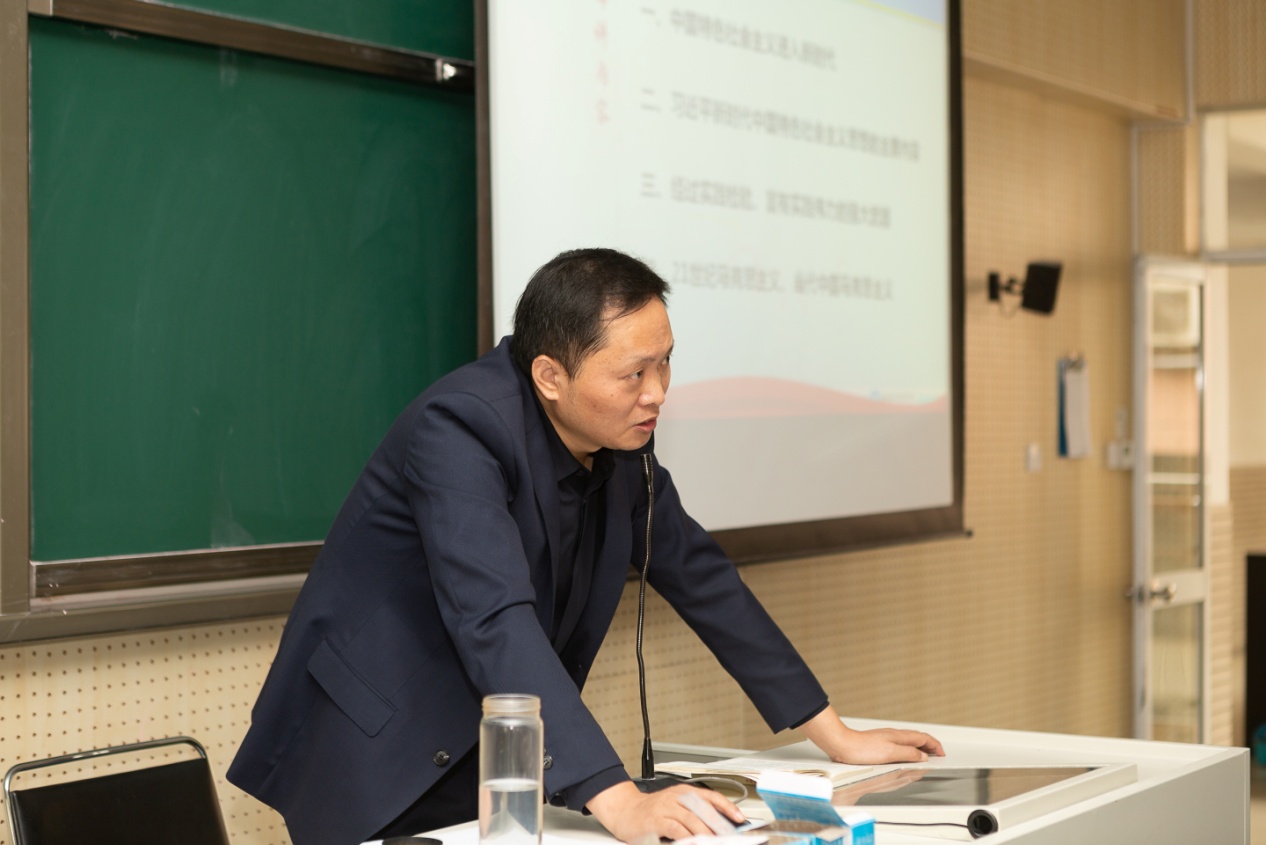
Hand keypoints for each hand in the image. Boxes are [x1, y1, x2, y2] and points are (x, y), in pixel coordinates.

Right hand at [586, 781, 745, 842]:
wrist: (624, 810)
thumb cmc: (652, 811)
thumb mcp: (674, 806)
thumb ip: (693, 813)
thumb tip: (717, 826)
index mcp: (684, 792)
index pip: (711, 797)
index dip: (727, 807)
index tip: (739, 818)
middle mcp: (676, 797)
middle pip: (704, 810)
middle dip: (720, 825)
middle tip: (730, 836)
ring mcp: (666, 808)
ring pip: (692, 820)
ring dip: (706, 833)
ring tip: (715, 841)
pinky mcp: (656, 821)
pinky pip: (676, 830)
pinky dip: (687, 838)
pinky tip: (693, 843)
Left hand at [800, 706, 944, 763]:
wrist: (842, 745)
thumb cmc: (862, 748)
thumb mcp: (890, 753)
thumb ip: (908, 754)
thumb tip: (923, 755)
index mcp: (899, 736)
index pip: (923, 738)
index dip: (935, 745)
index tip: (942, 753)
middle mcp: (894, 735)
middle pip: (917, 738)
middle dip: (930, 745)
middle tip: (938, 754)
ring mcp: (886, 739)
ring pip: (909, 742)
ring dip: (920, 748)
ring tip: (925, 756)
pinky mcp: (878, 745)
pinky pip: (900, 746)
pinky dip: (908, 751)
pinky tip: (905, 757)